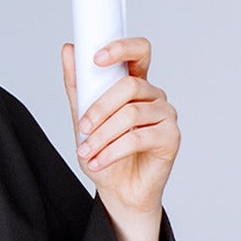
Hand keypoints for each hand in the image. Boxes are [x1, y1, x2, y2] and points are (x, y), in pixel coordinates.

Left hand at [60, 36, 179, 217]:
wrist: (118, 191)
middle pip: (129, 87)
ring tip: (87, 152)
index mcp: (135, 85)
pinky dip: (112, 151)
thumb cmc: (105, 154)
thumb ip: (78, 86)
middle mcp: (153, 96)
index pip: (139, 52)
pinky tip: (98, 162)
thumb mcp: (83, 119)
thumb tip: (69, 50)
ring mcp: (165, 115)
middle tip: (82, 129)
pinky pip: (138, 137)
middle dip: (99, 109)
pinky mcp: (171, 137)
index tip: (96, 58)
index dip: (122, 48)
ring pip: (131, 114)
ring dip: (102, 136)